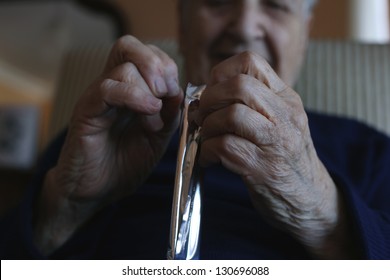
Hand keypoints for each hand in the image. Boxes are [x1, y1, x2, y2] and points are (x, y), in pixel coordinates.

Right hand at [34, 36, 182, 253]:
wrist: (96, 192)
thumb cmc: (123, 165)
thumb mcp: (157, 139)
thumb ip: (169, 115)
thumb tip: (179, 92)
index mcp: (130, 90)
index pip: (146, 53)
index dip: (166, 66)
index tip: (174, 94)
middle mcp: (112, 87)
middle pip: (129, 45)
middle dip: (157, 65)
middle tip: (165, 93)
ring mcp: (98, 97)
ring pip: (124, 67)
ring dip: (149, 91)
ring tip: (153, 120)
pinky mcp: (86, 111)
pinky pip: (108, 88)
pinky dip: (134, 96)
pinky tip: (148, 112)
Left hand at [196, 51, 353, 257]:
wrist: (310, 197)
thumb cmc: (285, 158)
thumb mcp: (280, 121)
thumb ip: (251, 105)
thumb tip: (204, 96)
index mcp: (286, 98)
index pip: (250, 63)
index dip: (221, 73)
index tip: (212, 92)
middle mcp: (285, 115)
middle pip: (238, 86)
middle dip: (210, 99)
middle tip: (203, 116)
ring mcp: (276, 142)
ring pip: (231, 115)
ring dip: (208, 127)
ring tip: (207, 138)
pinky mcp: (263, 168)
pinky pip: (224, 147)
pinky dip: (208, 151)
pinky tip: (210, 158)